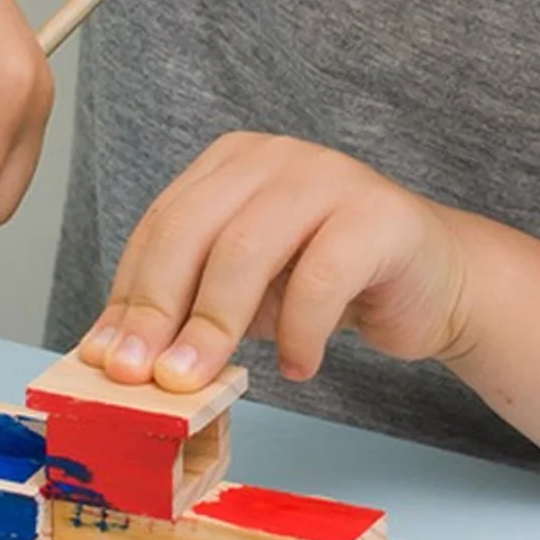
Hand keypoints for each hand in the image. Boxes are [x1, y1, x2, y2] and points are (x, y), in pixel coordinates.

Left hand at [79, 133, 471, 391]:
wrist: (433, 282)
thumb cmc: (327, 285)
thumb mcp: (242, 295)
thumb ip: (186, 311)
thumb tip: (116, 361)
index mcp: (228, 163)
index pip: (159, 227)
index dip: (128, 296)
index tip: (106, 360)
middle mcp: (273, 157)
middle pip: (191, 230)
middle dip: (159, 310)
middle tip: (144, 377)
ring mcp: (328, 177)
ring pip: (246, 250)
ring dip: (214, 326)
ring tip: (199, 381)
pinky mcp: (379, 216)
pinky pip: (320, 279)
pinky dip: (298, 332)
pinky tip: (296, 365)